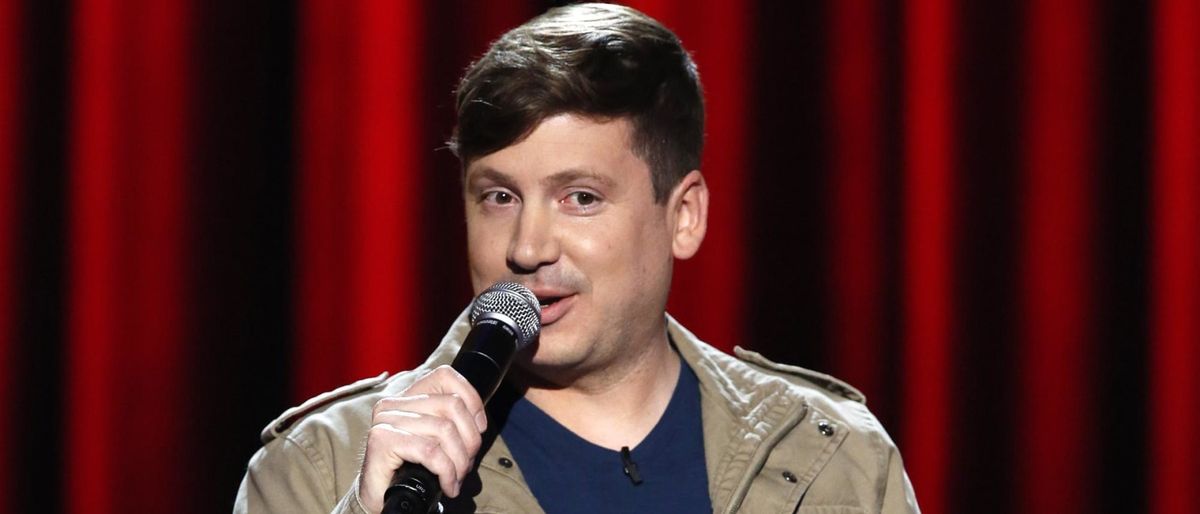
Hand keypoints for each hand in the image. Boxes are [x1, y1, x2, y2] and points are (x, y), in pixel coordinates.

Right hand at [357, 365, 486, 512]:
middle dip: (470, 439)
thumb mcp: (434, 440)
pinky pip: (430, 451)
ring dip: (459, 460)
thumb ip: (450, 423)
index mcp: (407, 397)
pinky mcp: (382, 440)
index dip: (471, 399)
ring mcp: (386, 420)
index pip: (445, 376)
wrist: (379, 499)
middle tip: (467, 463)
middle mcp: (393, 404)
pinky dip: (446, 471)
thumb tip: (479, 423)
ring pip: (445, 429)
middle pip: (452, 405)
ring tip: (457, 477)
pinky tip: (448, 485)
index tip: (479, 428)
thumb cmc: (408, 471)